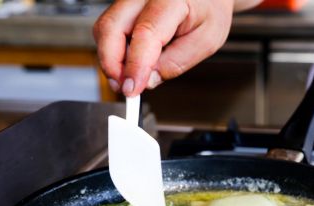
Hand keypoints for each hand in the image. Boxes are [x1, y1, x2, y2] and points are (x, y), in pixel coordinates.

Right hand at [93, 0, 236, 96]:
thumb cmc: (209, 10)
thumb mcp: (206, 41)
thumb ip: (177, 62)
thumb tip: (148, 80)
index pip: (145, 33)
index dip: (135, 66)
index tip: (132, 89)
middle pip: (110, 27)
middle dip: (112, 64)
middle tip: (125, 88)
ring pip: (105, 29)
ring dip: (112, 60)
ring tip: (130, 77)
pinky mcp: (124, 5)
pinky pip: (110, 28)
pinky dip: (115, 51)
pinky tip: (131, 62)